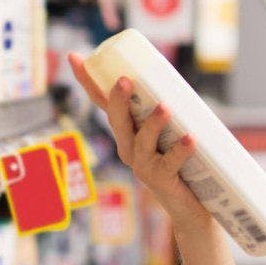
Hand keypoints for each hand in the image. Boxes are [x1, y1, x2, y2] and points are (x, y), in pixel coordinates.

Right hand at [66, 53, 208, 230]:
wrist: (191, 207)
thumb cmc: (179, 162)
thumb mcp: (169, 131)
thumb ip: (169, 109)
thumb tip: (175, 79)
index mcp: (127, 132)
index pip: (103, 103)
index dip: (87, 81)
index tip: (74, 57)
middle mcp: (129, 148)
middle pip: (117, 122)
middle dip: (118, 101)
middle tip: (125, 80)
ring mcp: (143, 166)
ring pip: (142, 143)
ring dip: (152, 124)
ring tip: (165, 107)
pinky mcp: (162, 181)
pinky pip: (170, 163)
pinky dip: (180, 150)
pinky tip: (190, 138)